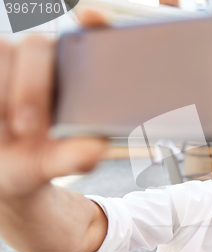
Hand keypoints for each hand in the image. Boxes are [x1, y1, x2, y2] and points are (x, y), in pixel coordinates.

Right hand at [0, 9, 108, 200]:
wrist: (0, 166)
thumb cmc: (36, 158)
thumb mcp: (56, 163)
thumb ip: (76, 156)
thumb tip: (94, 149)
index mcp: (78, 75)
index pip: (91, 36)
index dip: (95, 21)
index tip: (92, 18)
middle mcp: (46, 58)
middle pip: (37, 46)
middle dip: (31, 88)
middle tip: (28, 129)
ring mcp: (10, 56)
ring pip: (2, 53)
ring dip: (2, 99)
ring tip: (8, 135)